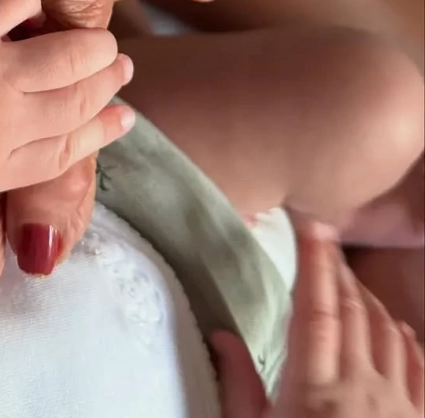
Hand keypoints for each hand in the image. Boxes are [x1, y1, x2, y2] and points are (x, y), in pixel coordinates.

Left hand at [0, 0, 132, 206]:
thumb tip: (43, 148)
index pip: (68, 151)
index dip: (101, 131)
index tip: (123, 115)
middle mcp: (1, 129)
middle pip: (78, 103)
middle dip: (108, 84)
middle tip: (121, 65)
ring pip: (72, 57)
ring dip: (93, 46)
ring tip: (100, 37)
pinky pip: (24, 4)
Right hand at [212, 222, 424, 417]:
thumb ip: (240, 384)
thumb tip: (222, 334)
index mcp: (314, 389)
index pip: (316, 311)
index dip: (315, 264)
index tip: (312, 226)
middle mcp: (361, 388)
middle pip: (354, 314)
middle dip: (340, 272)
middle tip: (326, 243)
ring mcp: (396, 406)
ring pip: (390, 335)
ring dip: (370, 301)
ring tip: (351, 282)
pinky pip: (419, 370)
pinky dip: (409, 342)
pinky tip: (401, 329)